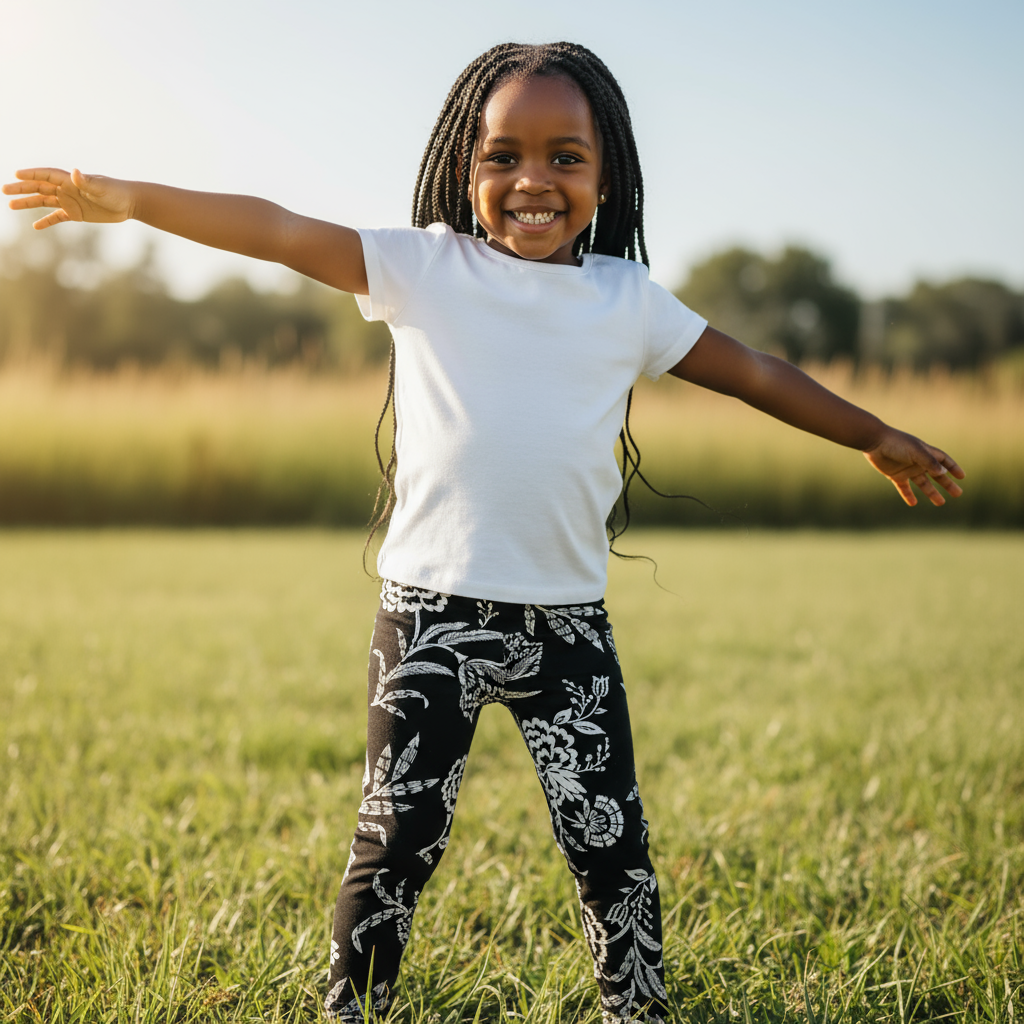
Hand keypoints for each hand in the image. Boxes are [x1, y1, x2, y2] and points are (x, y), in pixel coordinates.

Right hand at [3, 167, 133, 228]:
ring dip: (28, 203)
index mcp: (70, 180)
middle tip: (5, 190)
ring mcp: (70, 201)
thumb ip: (86, 181)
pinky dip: (46, 221)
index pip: (46, 175)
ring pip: (44, 201)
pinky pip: (57, 217)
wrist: (129, 203)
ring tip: (11, 205)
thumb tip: (75, 173)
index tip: (16, 175)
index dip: (31, 174)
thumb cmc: (116, 192)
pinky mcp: (76, 214)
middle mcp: (66, 189)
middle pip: (39, 187)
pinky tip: (35, 226)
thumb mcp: (101, 187)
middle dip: (22, 188)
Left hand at [863, 427, 964, 505]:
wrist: (875, 442)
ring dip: (931, 493)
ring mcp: (907, 469)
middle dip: (947, 484)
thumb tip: (943, 473)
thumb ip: (929, 462)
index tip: (962, 477)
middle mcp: (918, 462)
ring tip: (940, 503)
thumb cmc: (897, 443)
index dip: (953, 468)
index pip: (943, 461)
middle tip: (958, 494)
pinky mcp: (895, 475)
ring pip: (923, 484)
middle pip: (937, 475)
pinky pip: (904, 488)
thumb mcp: (916, 451)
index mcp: (925, 453)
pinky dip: (908, 495)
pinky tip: (913, 503)